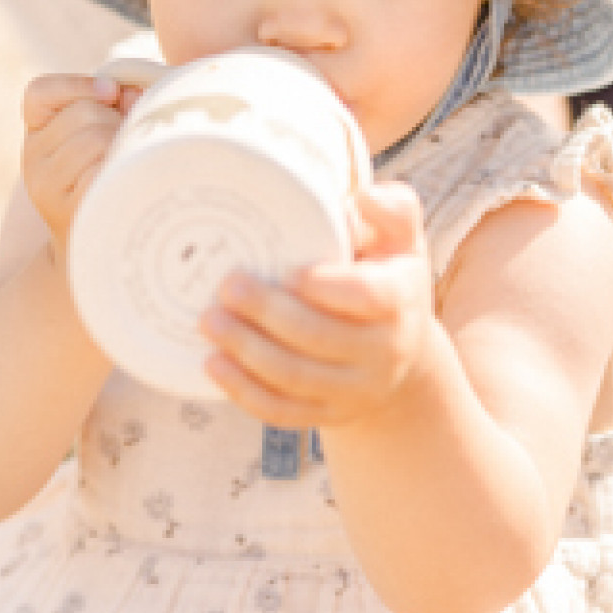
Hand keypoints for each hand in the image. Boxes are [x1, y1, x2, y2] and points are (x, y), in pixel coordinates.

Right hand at [20, 72, 138, 249]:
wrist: (97, 245)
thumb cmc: (106, 177)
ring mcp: (46, 187)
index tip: (111, 93)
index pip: (39, 92)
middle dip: (116, 119)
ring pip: (96, 137)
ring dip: (123, 143)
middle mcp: (32, 159)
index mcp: (36, 133)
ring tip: (127, 162)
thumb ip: (109, 103)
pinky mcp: (68, 209)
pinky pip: (103, 168)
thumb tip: (130, 92)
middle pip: (84, 112)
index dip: (78, 85)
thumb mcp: (97, 133)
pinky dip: (122, 166)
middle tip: (127, 142)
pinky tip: (125, 178)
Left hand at [202, 182, 434, 430]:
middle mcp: (385, 351)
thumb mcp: (402, 241)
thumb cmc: (388, 279)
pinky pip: (282, 411)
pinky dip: (244, 391)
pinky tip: (213, 364)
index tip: (287, 271)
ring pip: (295, 378)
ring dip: (246, 351)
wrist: (404, 355)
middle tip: (226, 287)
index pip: (367, 296)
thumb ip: (393, 210)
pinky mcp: (330, 414)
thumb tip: (363, 198)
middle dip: (267, 314)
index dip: (325, 286)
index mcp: (401, 300)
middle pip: (319, 338)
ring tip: (208, 320)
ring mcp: (356, 390)